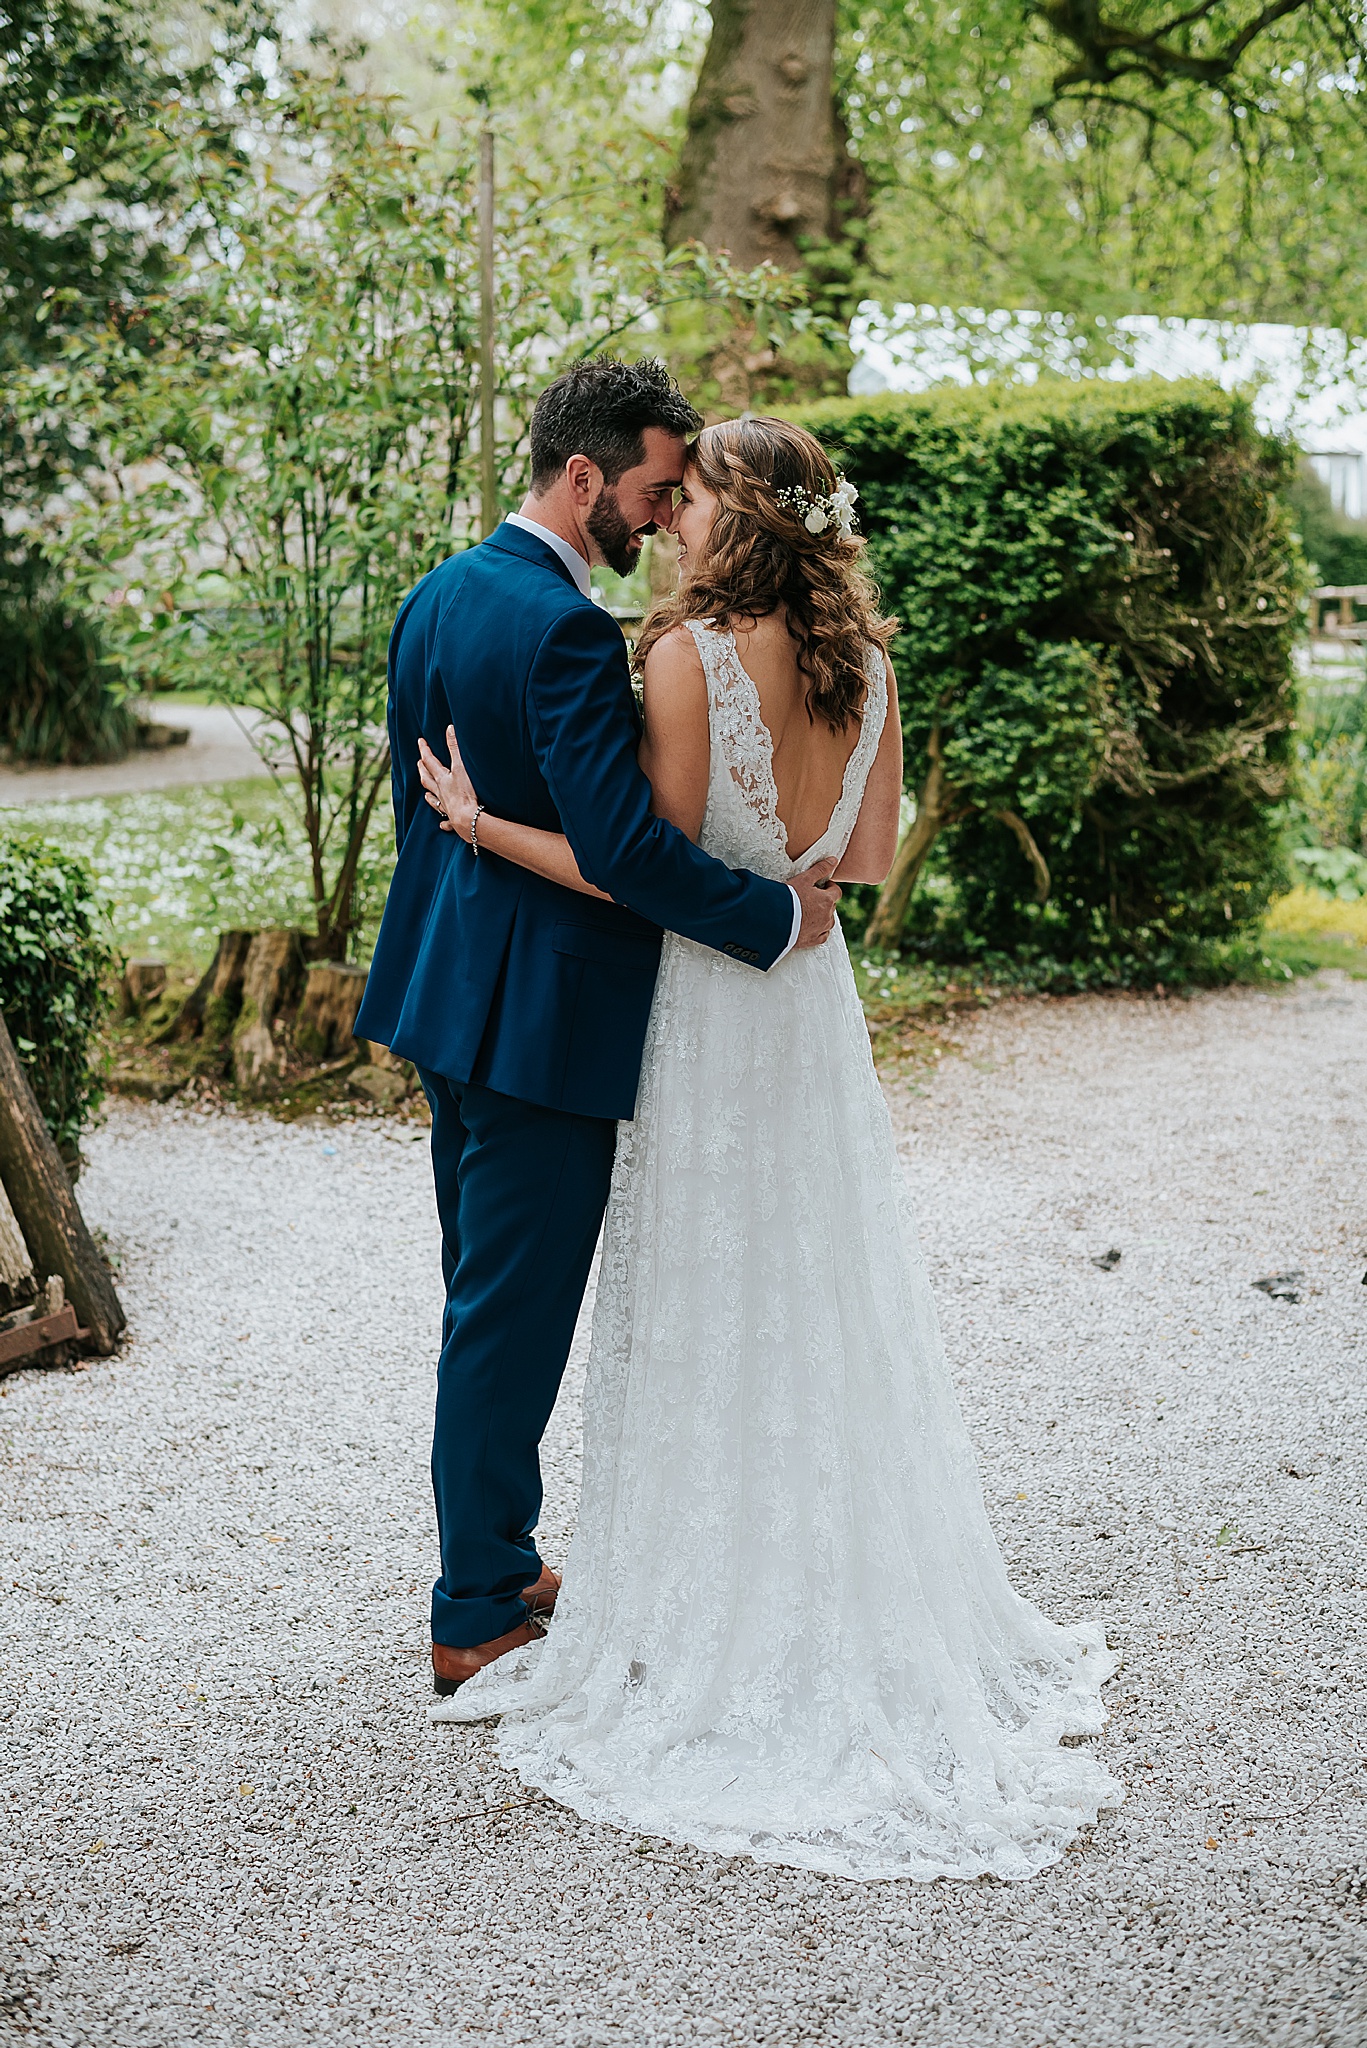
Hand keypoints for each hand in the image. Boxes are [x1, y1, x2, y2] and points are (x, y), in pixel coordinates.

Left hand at [417, 725, 478, 839]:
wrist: (468, 820)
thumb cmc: (465, 794)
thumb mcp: (461, 767)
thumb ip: (455, 748)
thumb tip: (450, 728)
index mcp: (442, 779)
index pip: (430, 761)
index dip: (424, 750)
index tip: (420, 741)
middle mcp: (440, 792)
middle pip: (427, 780)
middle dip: (422, 770)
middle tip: (419, 763)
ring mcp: (445, 807)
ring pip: (433, 800)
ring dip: (429, 795)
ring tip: (426, 793)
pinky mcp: (452, 821)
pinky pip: (445, 821)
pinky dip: (443, 822)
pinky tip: (442, 824)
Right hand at [792, 855, 841, 948]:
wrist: (776, 921)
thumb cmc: (789, 898)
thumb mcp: (804, 879)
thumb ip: (820, 869)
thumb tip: (834, 860)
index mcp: (827, 900)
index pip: (836, 892)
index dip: (829, 887)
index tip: (820, 886)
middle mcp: (827, 916)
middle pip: (832, 906)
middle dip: (824, 901)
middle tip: (810, 897)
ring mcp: (821, 929)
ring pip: (829, 922)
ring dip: (823, 916)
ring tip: (810, 912)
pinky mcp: (812, 941)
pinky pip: (822, 936)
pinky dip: (819, 931)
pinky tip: (811, 927)